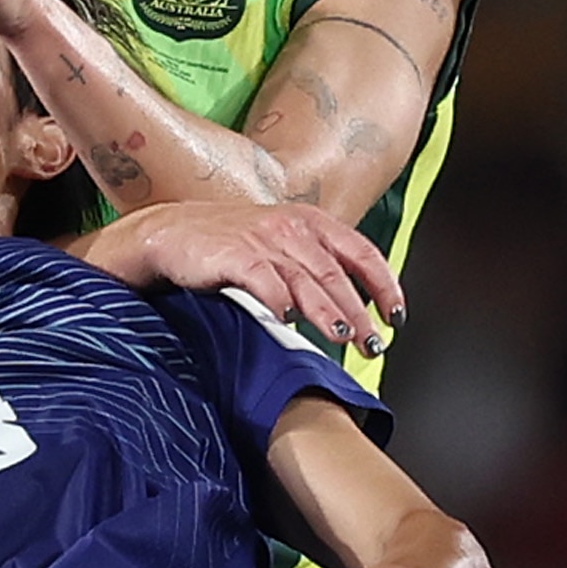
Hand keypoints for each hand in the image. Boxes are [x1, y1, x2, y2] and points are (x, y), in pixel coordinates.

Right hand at [82, 204, 404, 353]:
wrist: (171, 232)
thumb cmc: (229, 243)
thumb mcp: (280, 241)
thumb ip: (315, 264)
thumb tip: (353, 305)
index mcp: (309, 222)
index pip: (361, 252)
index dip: (384, 285)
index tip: (396, 316)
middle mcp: (290, 228)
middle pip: (337, 274)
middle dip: (360, 312)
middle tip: (374, 345)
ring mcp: (262, 240)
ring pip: (307, 281)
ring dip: (329, 312)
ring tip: (343, 338)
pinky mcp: (234, 255)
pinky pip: (265, 282)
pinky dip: (279, 302)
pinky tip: (287, 320)